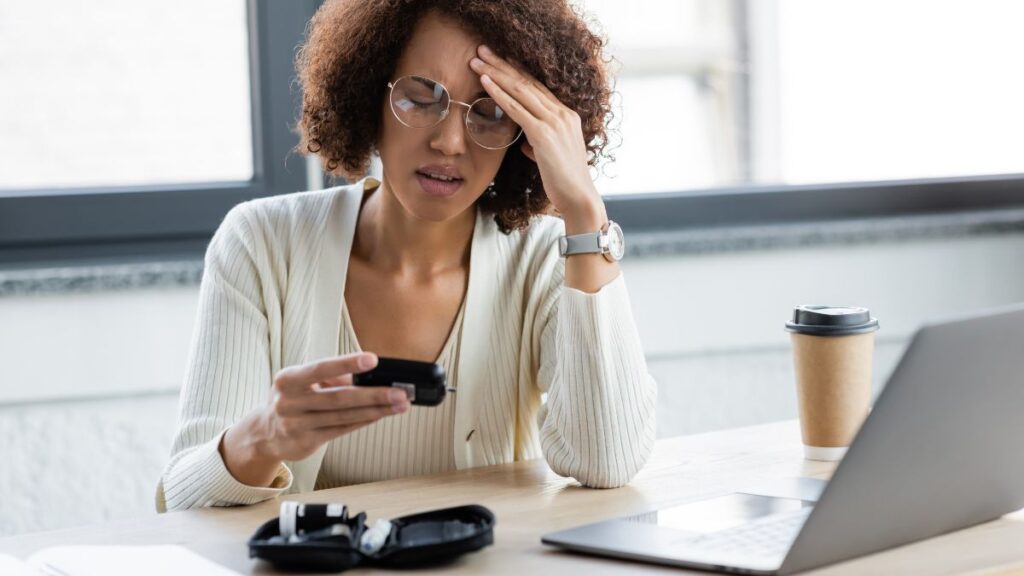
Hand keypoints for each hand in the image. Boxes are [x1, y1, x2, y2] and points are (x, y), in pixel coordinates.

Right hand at [253, 352, 409, 462]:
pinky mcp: (306, 442)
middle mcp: (290, 402)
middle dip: (374, 395)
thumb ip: (331, 378)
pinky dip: (364, 421)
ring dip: (376, 410)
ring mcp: (297, 425)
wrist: (263, 432)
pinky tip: (381, 414)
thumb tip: (368, 376)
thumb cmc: (291, 398)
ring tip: (399, 405)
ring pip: (344, 417)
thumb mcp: (301, 381)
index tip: (373, 360)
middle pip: (339, 398)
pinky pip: (341, 430)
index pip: (321, 369)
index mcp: (288, 379)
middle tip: (400, 393)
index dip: (347, 364)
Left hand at [470, 45, 605, 226]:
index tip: (499, 59)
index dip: (516, 71)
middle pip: (528, 82)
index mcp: (567, 116)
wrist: (579, 198)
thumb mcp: (551, 158)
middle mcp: (563, 114)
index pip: (538, 87)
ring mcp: (555, 122)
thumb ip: (538, 146)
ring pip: (520, 90)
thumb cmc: (564, 183)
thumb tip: (526, 144)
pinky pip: (517, 109)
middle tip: (481, 49)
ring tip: (476, 60)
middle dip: (502, 64)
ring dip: (496, 73)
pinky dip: (499, 94)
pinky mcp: (545, 135)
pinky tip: (485, 83)